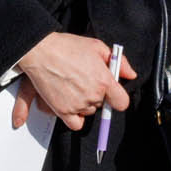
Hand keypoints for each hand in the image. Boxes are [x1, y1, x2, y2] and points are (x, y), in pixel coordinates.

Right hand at [11, 33, 134, 131]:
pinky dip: (74, 117)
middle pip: (102, 105)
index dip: (117, 98)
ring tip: (72, 87)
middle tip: (83, 82)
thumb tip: (131, 75)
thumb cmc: (66, 46)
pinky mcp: (62, 111)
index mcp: (104, 81)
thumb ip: (119, 62)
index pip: (122, 102)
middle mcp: (93, 95)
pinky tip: (69, 103)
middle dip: (96, 96)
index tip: (111, 94)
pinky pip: (76, 123)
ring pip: (88, 112)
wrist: (40, 51)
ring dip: (83, 104)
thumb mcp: (97, 46)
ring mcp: (78, 105)